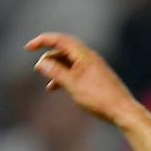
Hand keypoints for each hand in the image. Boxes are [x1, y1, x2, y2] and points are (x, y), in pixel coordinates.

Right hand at [24, 32, 139, 125]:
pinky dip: (64, 76)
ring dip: (56, 68)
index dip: (42, 41)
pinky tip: (56, 87)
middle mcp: (89, 57)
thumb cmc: (99, 98)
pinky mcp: (95, 77)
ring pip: (69, 62)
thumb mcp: (73, 85)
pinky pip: (75, 71)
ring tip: (46, 79)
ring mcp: (93, 67)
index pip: (59, 40)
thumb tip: (41, 62)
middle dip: (49, 56)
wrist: (122, 111)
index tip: (28, 48)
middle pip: (64, 49)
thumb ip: (56, 72)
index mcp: (84, 55)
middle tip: (37, 68)